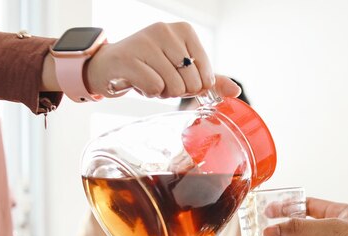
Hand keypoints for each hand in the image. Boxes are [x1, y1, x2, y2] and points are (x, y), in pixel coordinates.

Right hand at [85, 22, 238, 98]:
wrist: (112, 65)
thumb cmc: (152, 66)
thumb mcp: (185, 70)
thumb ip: (211, 79)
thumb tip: (236, 92)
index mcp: (184, 30)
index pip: (206, 73)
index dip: (196, 86)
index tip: (182, 80)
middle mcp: (165, 30)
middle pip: (191, 81)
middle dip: (179, 90)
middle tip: (164, 81)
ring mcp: (145, 41)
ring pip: (173, 85)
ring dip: (163, 92)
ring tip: (152, 80)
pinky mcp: (128, 57)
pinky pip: (154, 87)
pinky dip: (149, 93)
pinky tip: (140, 82)